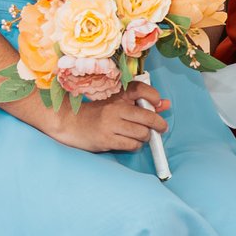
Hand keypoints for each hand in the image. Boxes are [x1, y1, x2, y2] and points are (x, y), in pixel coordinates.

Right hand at [41, 81, 170, 153]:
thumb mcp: (118, 102)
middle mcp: (114, 109)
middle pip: (148, 117)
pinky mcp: (106, 140)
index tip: (158, 104)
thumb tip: (166, 104)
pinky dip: (135, 145)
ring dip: (145, 137)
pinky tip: (129, 142)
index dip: (154, 96)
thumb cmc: (97, 113)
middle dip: (158, 125)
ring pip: (142, 133)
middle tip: (160, 128)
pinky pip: (132, 145)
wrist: (69, 123)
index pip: (140, 90)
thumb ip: (142, 102)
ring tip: (139, 136)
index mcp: (117, 96)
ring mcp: (110, 125)